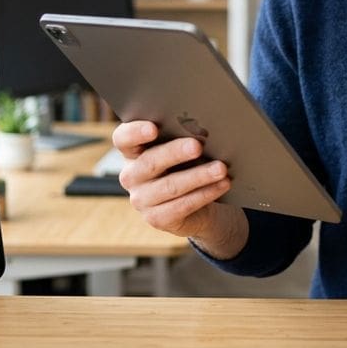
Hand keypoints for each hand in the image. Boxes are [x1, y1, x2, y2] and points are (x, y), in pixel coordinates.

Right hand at [113, 120, 246, 254]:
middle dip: (176, 152)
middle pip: (150, 162)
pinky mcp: (156, 219)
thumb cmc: (185, 165)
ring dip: (199, 175)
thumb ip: (182, 138)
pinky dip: (205, 193)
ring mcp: (141, 200)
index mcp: (131, 151)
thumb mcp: (179, 150)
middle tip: (197, 146)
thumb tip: (203, 130)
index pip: (123, 138)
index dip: (135, 132)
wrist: (194, 203)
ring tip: (221, 168)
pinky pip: (183, 205)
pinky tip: (222, 184)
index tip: (154, 128)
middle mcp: (130, 176)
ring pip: (170, 186)